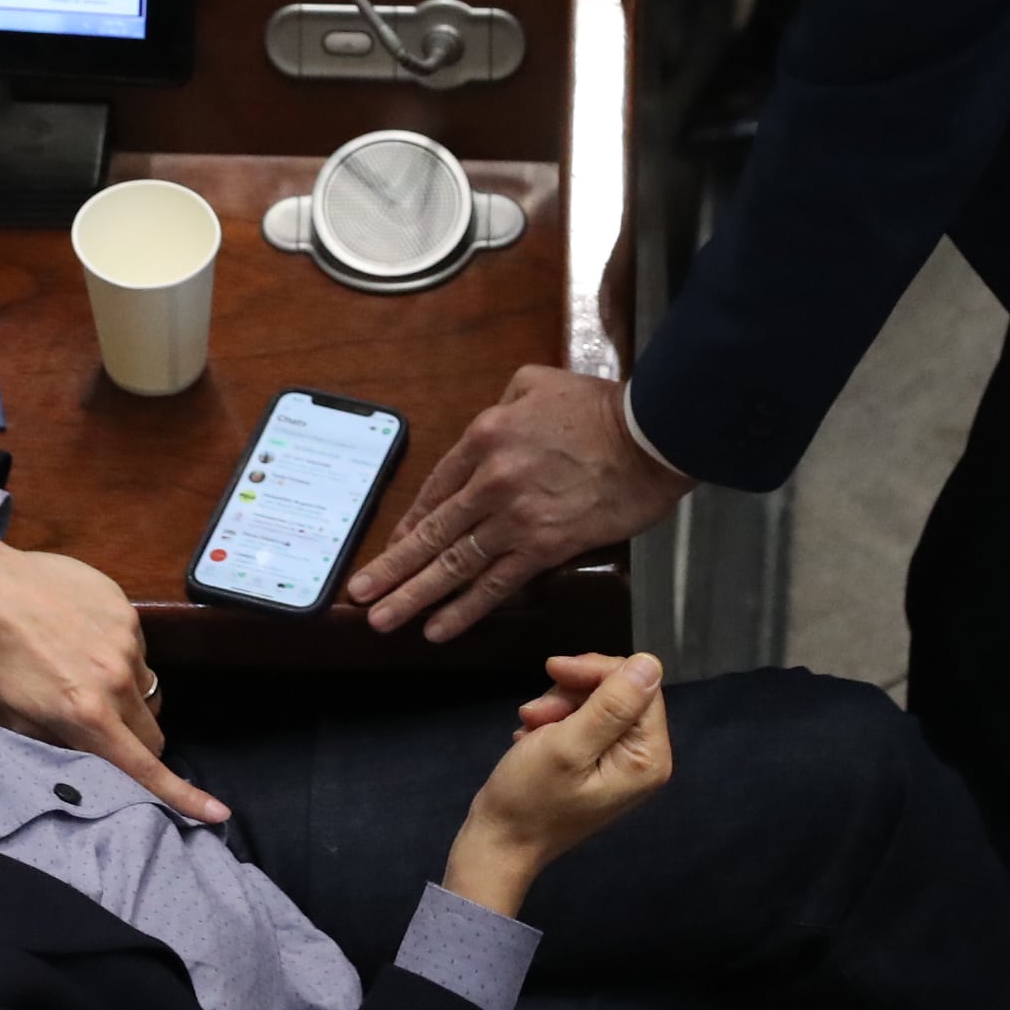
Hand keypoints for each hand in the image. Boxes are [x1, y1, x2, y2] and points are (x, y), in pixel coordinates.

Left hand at [0, 541, 229, 823]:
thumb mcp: (12, 721)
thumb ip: (62, 748)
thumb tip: (97, 769)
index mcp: (87, 714)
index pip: (146, 766)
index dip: (184, 796)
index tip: (217, 813)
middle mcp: (116, 679)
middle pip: (154, 733)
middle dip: (136, 741)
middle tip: (101, 728)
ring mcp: (125, 640)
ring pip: (148, 689)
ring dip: (127, 695)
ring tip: (82, 673)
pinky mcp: (126, 610)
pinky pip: (139, 650)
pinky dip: (119, 656)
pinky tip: (82, 641)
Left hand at [349, 368, 692, 641]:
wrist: (649, 436)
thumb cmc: (600, 407)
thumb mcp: (536, 382)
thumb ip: (502, 403)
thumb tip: (491, 426)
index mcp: (483, 437)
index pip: (435, 489)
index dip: (410, 523)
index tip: (392, 547)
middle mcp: (489, 480)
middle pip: (432, 532)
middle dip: (392, 567)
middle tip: (360, 594)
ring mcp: (514, 517)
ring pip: (453, 564)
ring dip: (414, 595)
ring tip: (383, 618)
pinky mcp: (544, 546)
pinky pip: (495, 584)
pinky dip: (464, 609)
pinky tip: (438, 627)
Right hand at [442, 652, 671, 914]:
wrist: (499, 842)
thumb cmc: (530, 798)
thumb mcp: (568, 744)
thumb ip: (612, 704)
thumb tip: (650, 662)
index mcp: (648, 757)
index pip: (641, 684)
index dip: (596, 671)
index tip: (553, 671)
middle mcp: (644, 759)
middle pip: (620, 690)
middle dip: (573, 691)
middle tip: (534, 710)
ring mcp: (621, 762)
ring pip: (597, 700)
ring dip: (558, 705)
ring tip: (529, 726)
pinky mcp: (599, 762)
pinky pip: (585, 720)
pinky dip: (555, 720)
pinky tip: (532, 736)